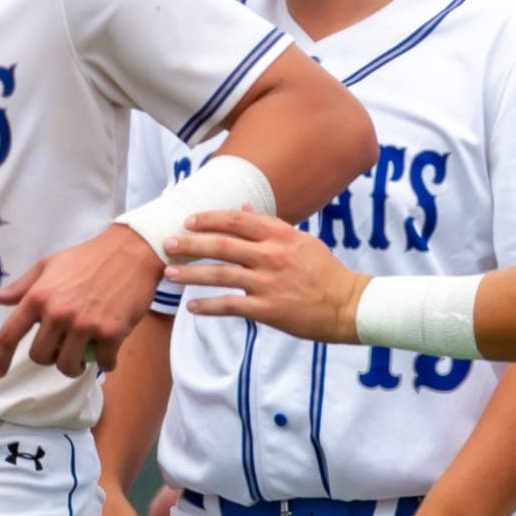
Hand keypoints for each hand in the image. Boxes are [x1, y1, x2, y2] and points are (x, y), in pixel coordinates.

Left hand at [0, 227, 162, 378]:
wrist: (131, 251)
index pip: (9, 335)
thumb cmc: (88, 258)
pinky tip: (108, 351)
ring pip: (68, 366)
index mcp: (38, 296)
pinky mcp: (111, 332)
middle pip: (40, 357)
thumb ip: (22, 286)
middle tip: (63, 348)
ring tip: (83, 354)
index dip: (0, 358)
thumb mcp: (49, 264)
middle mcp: (58, 313)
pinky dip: (105, 362)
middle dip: (50, 357)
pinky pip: (102, 363)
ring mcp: (85, 324)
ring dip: (75, 366)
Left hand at [168, 211, 364, 341]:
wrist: (347, 305)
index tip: (188, 221)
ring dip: (190, 274)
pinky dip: (208, 306)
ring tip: (168, 274)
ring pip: (221, 275)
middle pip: (222, 245)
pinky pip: (230, 306)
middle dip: (191, 244)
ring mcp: (269, 283)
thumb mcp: (302, 241)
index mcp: (281, 235)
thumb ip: (270, 225)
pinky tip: (191, 307)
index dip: (209, 219)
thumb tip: (244, 206)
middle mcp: (272, 256)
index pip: (237, 220)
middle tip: (167, 243)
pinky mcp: (268, 309)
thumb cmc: (325, 272)